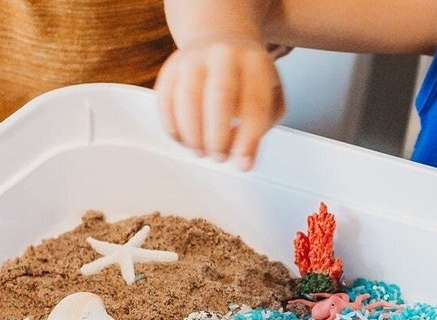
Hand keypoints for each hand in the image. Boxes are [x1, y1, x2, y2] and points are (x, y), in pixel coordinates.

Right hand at [155, 39, 285, 170]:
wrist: (222, 39)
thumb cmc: (249, 79)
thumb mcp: (270, 99)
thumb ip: (261, 130)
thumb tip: (243, 162)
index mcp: (256, 63)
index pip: (254, 103)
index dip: (247, 138)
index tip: (241, 162)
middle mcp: (224, 55)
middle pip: (219, 97)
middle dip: (217, 136)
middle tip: (218, 157)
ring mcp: (195, 58)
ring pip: (187, 97)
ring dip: (192, 133)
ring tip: (200, 152)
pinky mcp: (171, 66)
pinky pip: (166, 99)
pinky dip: (172, 126)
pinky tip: (183, 140)